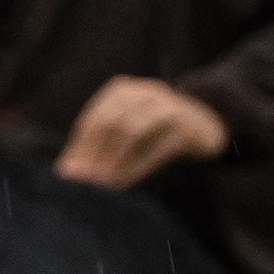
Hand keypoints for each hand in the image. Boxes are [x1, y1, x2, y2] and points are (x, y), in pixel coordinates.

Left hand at [55, 75, 230, 191]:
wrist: (207, 122)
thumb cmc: (153, 129)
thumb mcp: (124, 128)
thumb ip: (96, 145)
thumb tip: (65, 171)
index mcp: (122, 90)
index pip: (94, 119)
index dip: (79, 147)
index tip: (68, 173)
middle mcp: (145, 92)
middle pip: (111, 123)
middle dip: (94, 154)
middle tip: (83, 181)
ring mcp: (169, 107)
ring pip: (133, 131)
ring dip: (114, 160)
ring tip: (102, 184)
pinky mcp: (187, 128)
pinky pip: (157, 148)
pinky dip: (137, 167)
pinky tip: (124, 183)